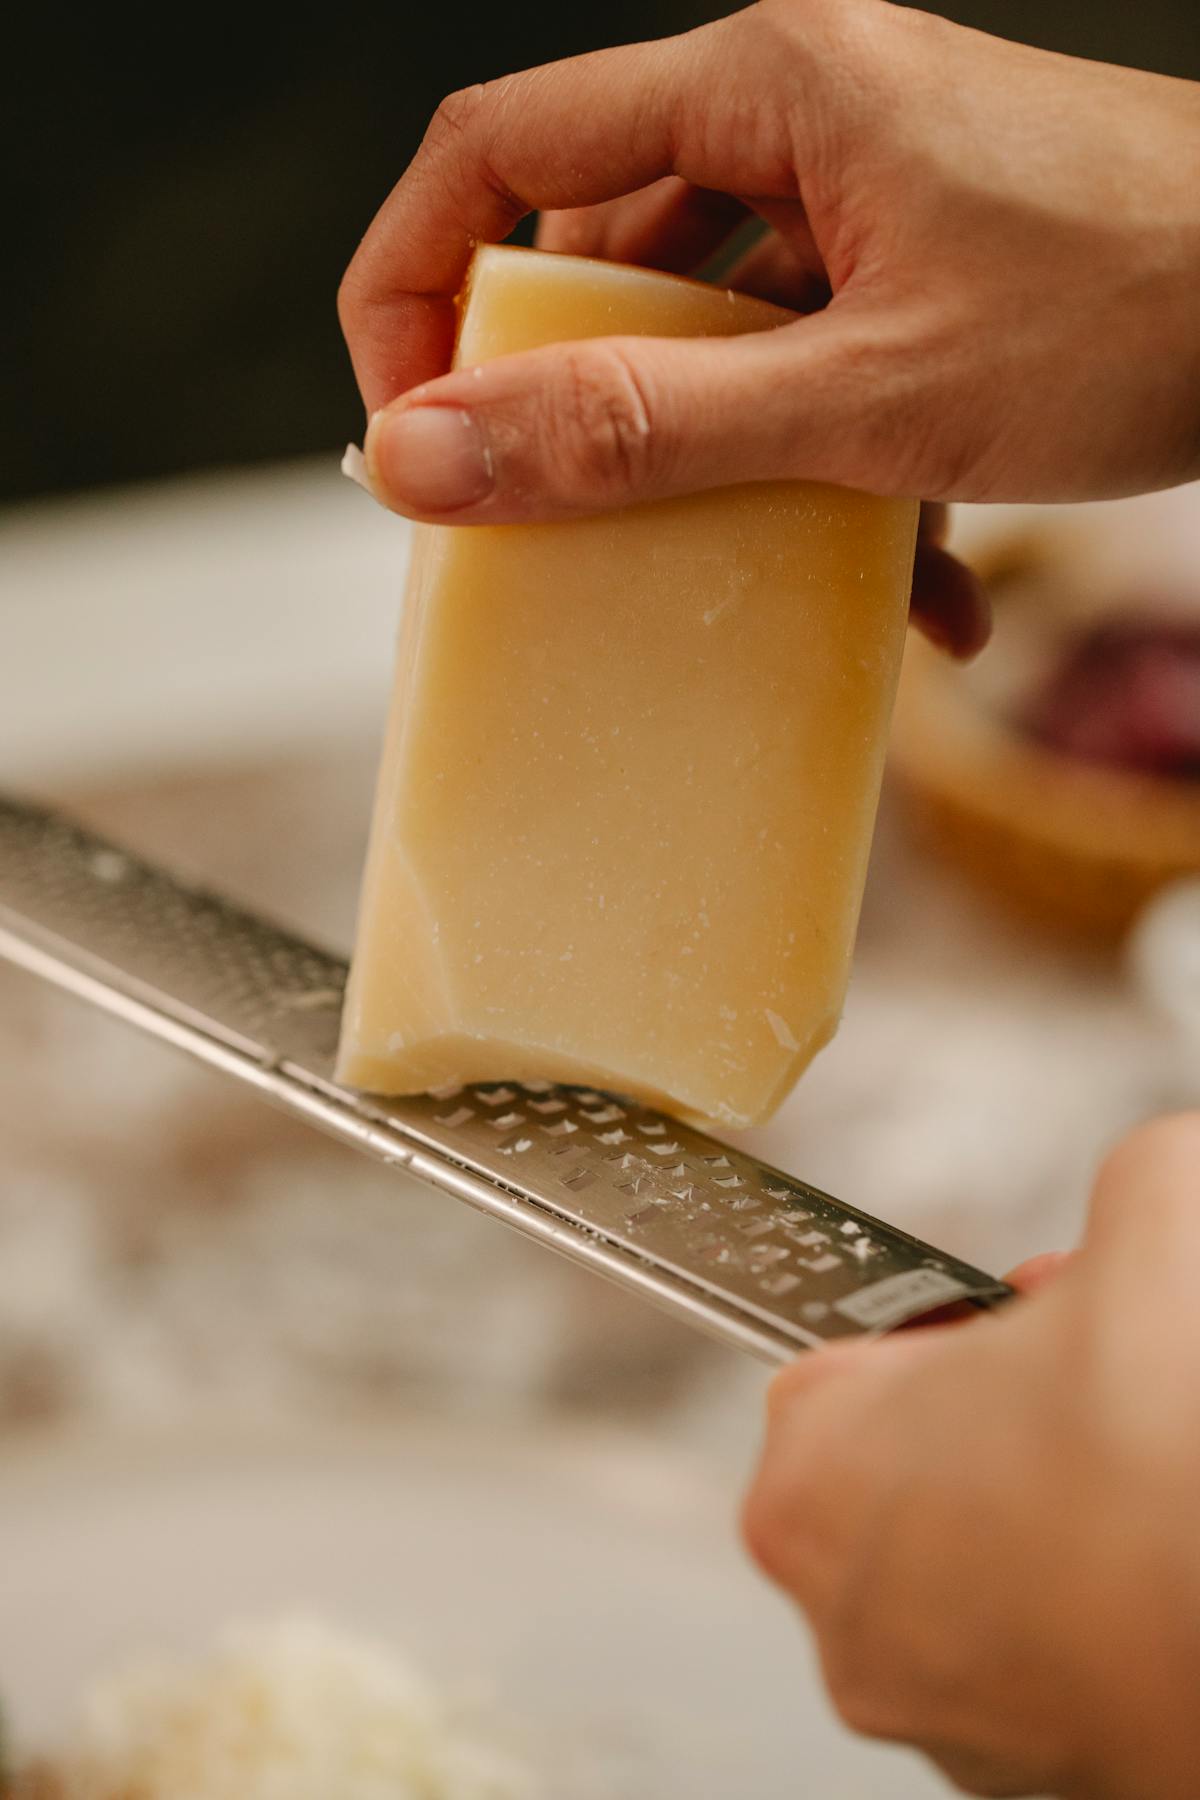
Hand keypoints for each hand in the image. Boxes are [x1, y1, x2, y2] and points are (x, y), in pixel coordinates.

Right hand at [339, 0, 1199, 546]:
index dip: (418, 287)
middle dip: (587, 407)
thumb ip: (640, 429)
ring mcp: (870, 202)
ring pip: (714, 336)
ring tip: (790, 568)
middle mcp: (806, 123)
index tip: (415, 431)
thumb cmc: (1146, 307)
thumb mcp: (864, 396)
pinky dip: (836, 483)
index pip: (501, 149)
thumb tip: (432, 455)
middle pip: (602, 255)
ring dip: (732, 472)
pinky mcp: (924, 276)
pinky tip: (920, 581)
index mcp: (768, 87)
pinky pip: (816, 375)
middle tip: (580, 525)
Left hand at [741, 1114, 1199, 1799]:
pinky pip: (1037, 1648)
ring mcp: (938, 1713)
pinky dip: (1087, 1599)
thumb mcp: (1156, 1227)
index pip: (838, 1359)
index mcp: (811, 1477)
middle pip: (910, 1466)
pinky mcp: (1033, 1775)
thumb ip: (1122, 1185)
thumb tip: (1146, 1185)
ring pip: (975, 1563)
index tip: (1016, 1320)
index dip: (944, 1322)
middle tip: (1094, 1383)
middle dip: (1001, 1412)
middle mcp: (846, 1614)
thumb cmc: (1176, 1452)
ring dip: (1048, 1506)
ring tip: (1139, 1468)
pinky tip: (1155, 1550)